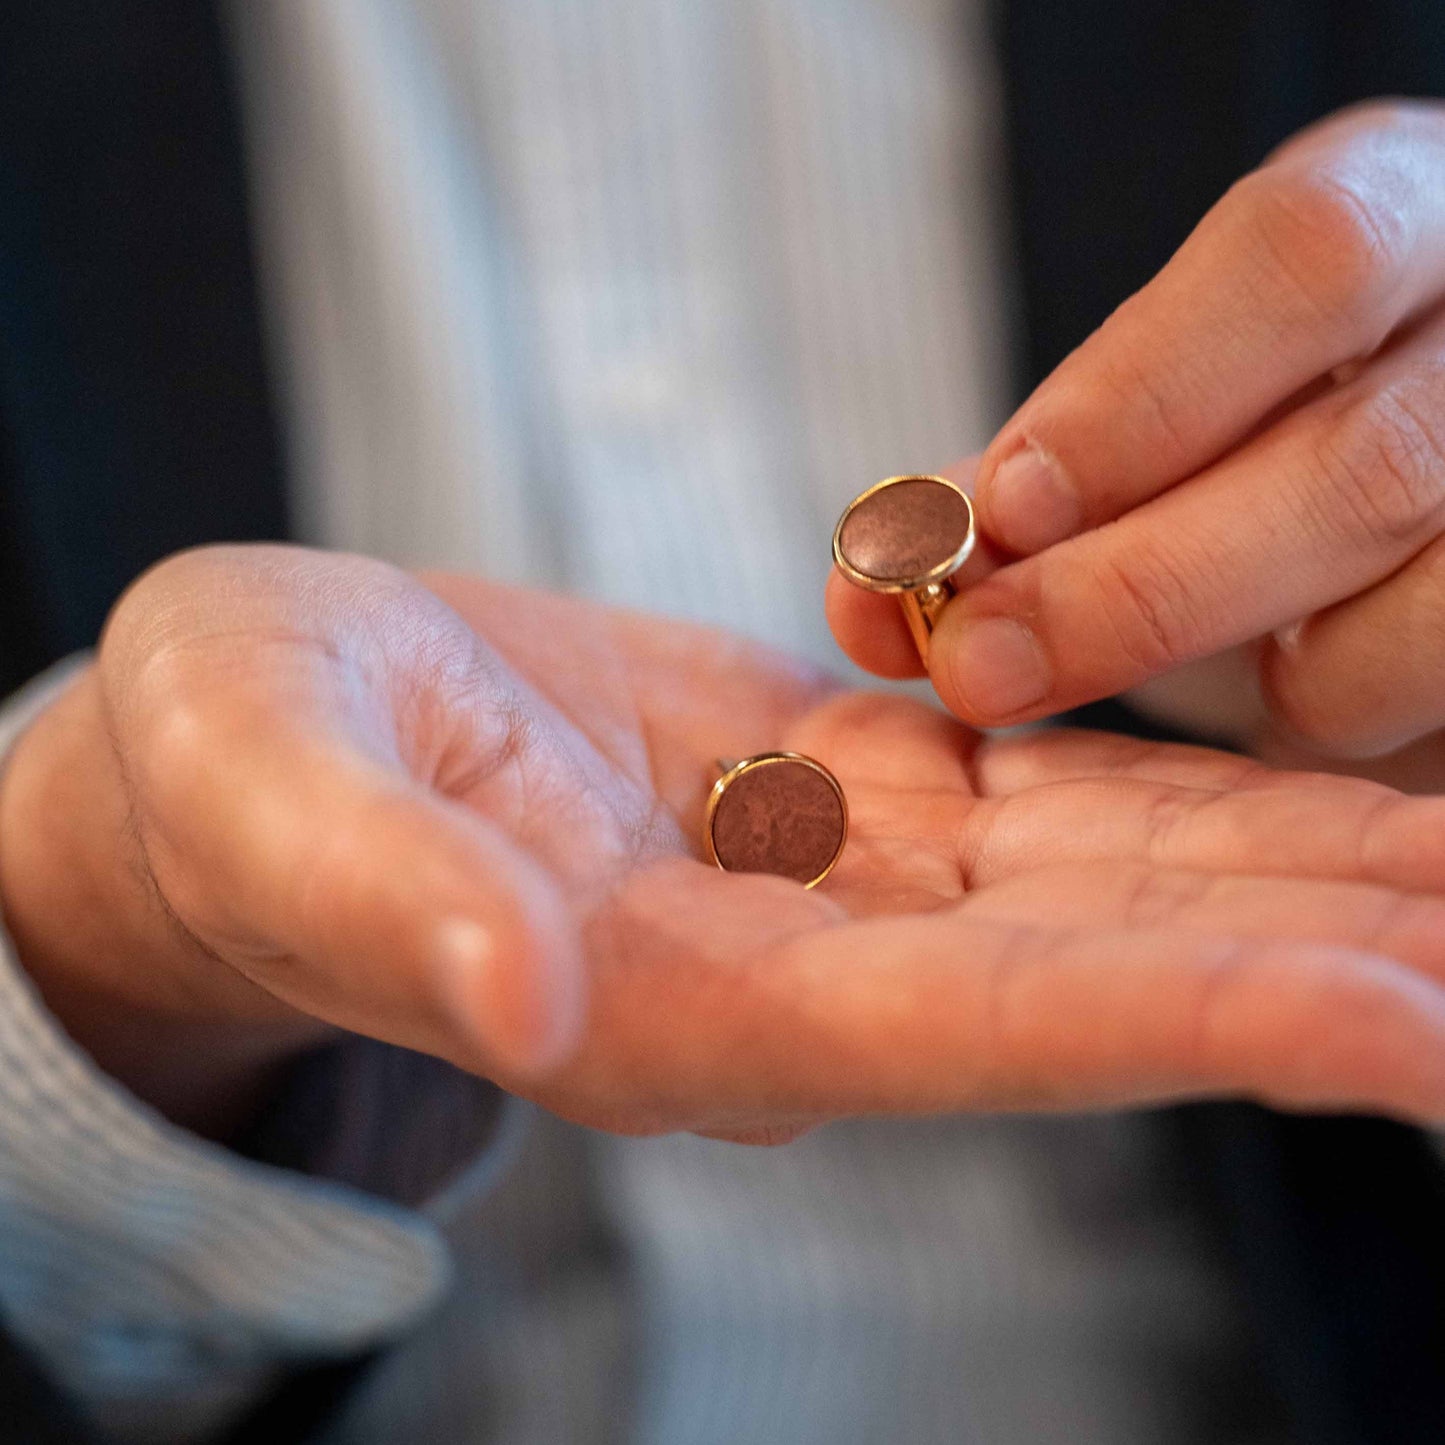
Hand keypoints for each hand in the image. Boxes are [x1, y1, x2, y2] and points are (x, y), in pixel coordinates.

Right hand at [6, 545, 1444, 1144]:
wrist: (280, 727)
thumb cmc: (245, 773)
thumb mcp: (277, 808)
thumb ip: (394, 902)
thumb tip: (509, 1000)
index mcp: (671, 1005)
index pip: (971, 1033)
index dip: (1186, 1026)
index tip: (1401, 1028)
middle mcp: (794, 966)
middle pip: (1103, 971)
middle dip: (1323, 960)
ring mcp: (831, 877)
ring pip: (1109, 876)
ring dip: (1301, 865)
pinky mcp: (835, 785)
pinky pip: (1047, 787)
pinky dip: (1191, 776)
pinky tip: (1309, 753)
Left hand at [829, 102, 1444, 772]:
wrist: (1429, 482)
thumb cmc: (1268, 428)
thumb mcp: (1154, 417)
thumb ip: (1016, 493)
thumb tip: (864, 599)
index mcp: (1397, 213)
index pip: (1300, 261)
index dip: (1139, 398)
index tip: (1003, 513)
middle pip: (1363, 462)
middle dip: (1139, 587)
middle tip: (981, 665)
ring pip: (1423, 610)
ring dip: (1265, 670)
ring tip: (1203, 659)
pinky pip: (1438, 693)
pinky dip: (1337, 711)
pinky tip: (1297, 674)